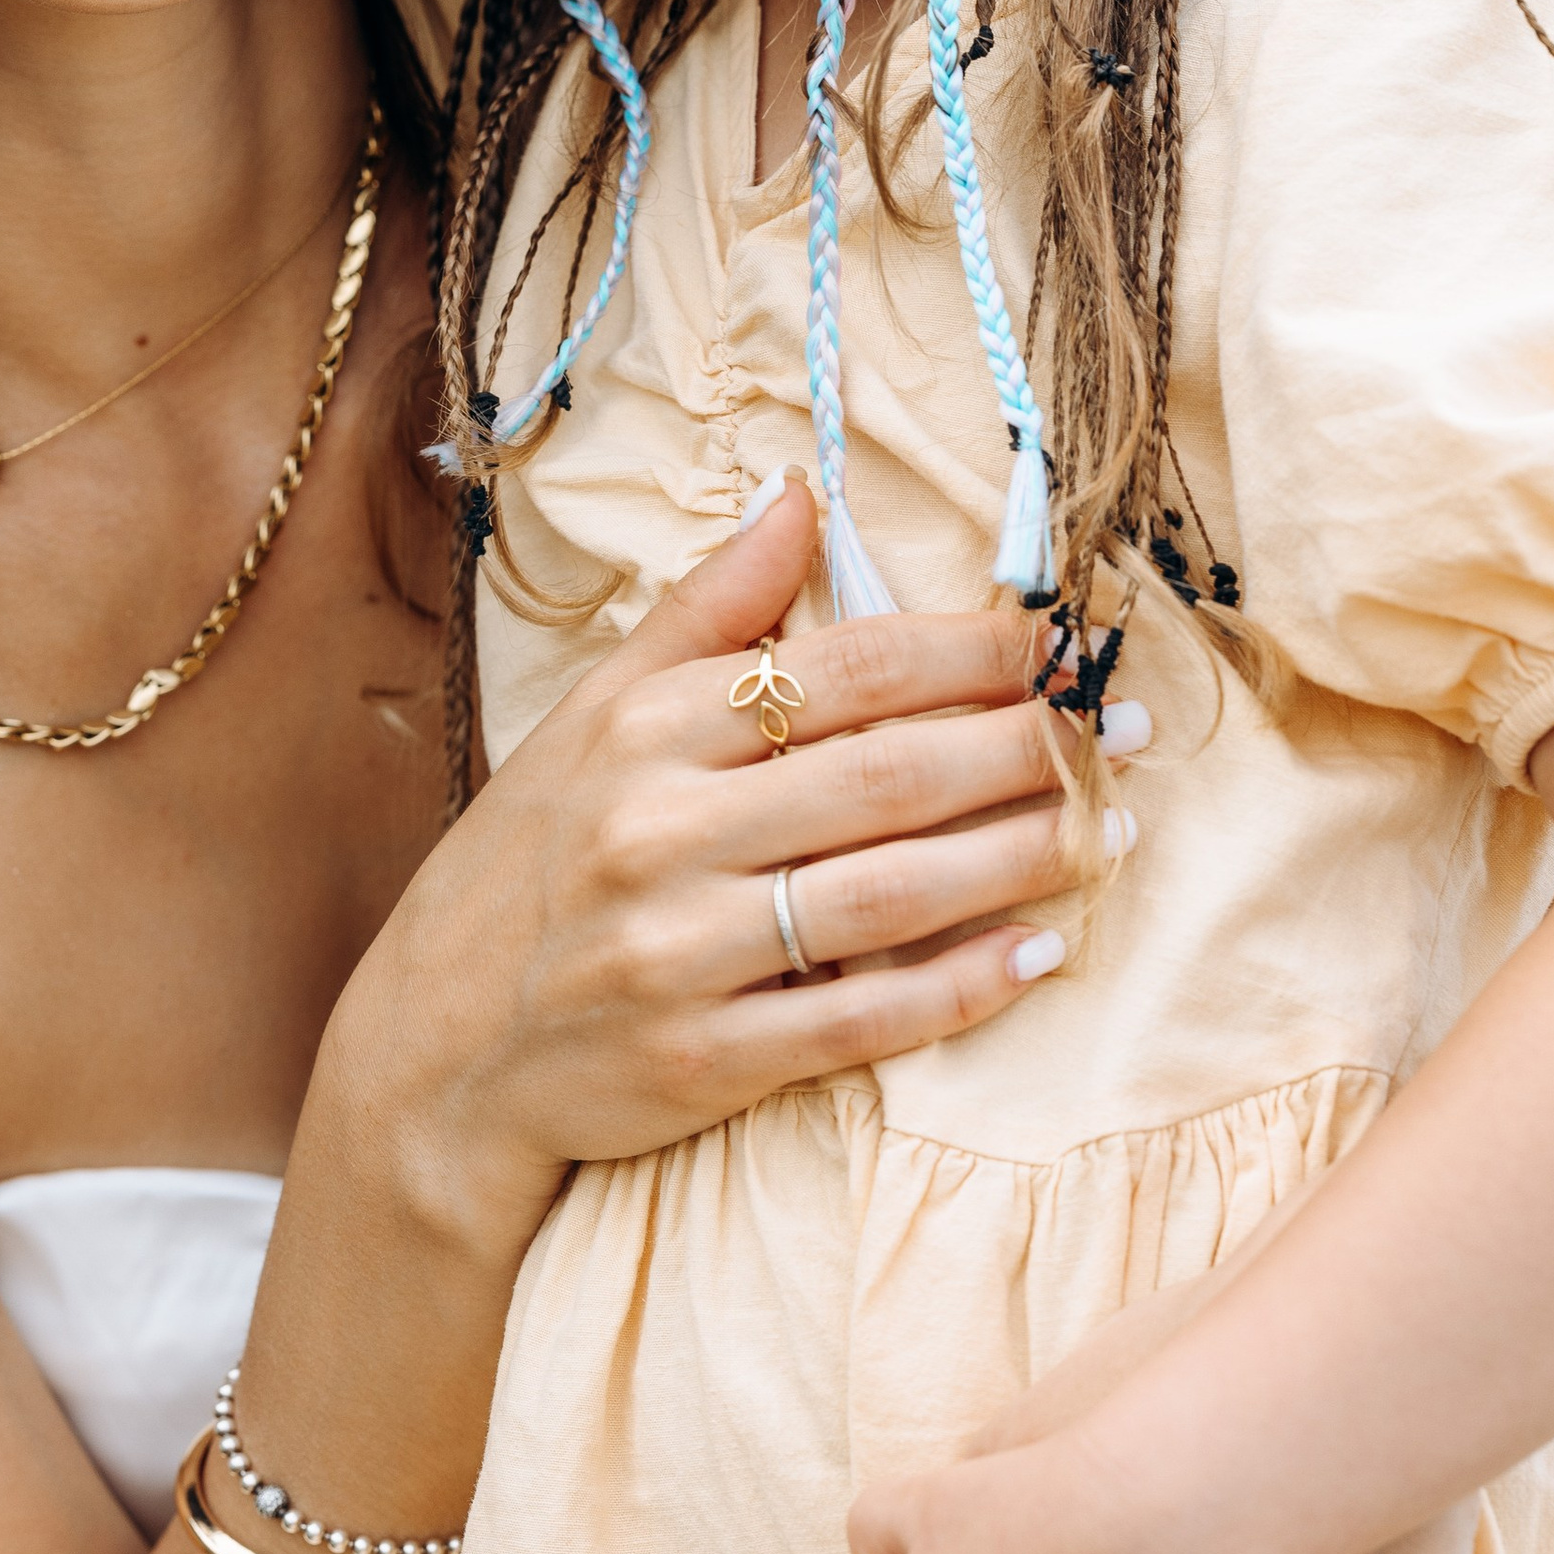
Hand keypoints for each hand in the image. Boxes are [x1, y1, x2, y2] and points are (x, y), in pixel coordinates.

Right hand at [321, 480, 1134, 1258]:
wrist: (434, 1052)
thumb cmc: (530, 866)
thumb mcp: (592, 719)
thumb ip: (703, 612)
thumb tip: (796, 494)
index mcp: (643, 731)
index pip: (843, 668)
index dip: (969, 650)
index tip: (1059, 641)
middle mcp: (660, 831)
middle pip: (887, 775)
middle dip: (1025, 747)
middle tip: (1119, 731)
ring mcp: (681, 951)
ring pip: (891, 891)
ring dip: (1020, 858)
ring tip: (1109, 831)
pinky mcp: (703, 1059)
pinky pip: (861, 1018)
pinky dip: (960, 985)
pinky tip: (1039, 954)